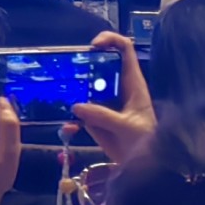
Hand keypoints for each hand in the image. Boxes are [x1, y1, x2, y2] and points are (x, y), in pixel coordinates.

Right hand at [68, 31, 156, 166]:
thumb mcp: (128, 127)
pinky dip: (69, 117)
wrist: (143, 165)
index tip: (93, 45)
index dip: (110, 40)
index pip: (124, 49)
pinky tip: (68, 128)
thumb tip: (76, 107)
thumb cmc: (146, 141)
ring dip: (70, 90)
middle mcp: (116, 87)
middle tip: (68, 71)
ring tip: (59, 95)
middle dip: (82, 63)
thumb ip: (104, 116)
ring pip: (84, 86)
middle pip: (98, 64)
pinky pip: (77, 110)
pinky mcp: (93, 116)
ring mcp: (103, 101)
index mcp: (132, 83)